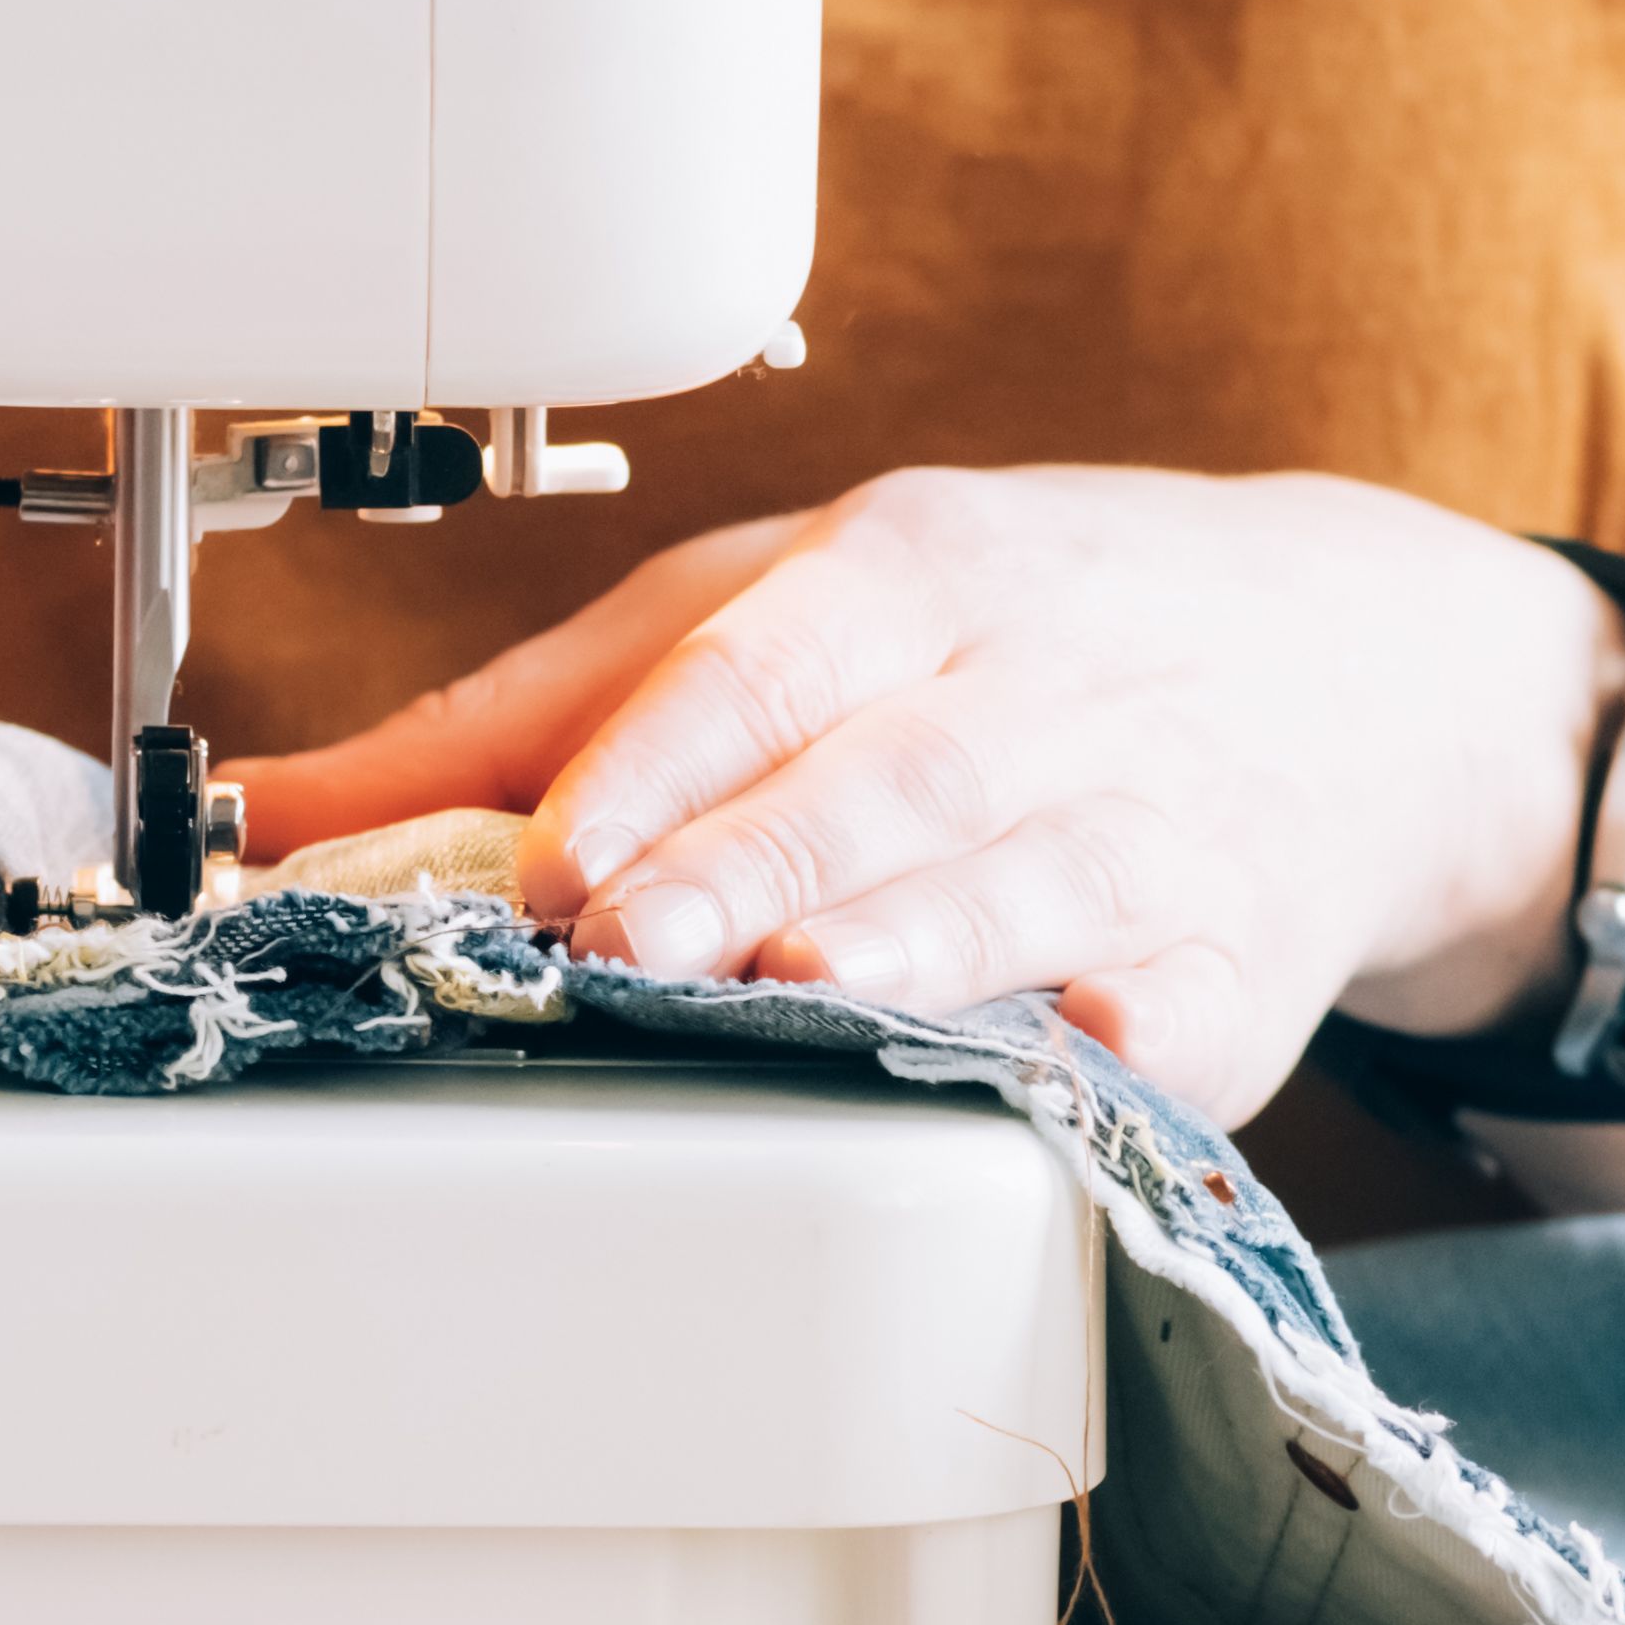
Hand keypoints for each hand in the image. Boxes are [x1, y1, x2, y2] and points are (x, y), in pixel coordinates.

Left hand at [229, 467, 1624, 1119]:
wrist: (1350, 663)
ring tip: (810, 993)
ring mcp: (1158, 820)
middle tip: (627, 943)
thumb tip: (273, 804)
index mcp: (915, 569)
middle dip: (756, 858)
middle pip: (887, 773)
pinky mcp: (1247, 958)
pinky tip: (1078, 1054)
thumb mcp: (790, 602)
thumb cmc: (1015, 637)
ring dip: (921, 941)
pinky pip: (1193, 998)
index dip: (650, 763)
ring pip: (1035, 878)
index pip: (764, 659)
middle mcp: (1043, 685)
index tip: (540, 856)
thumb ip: (536, 712)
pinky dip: (1136, 1030)